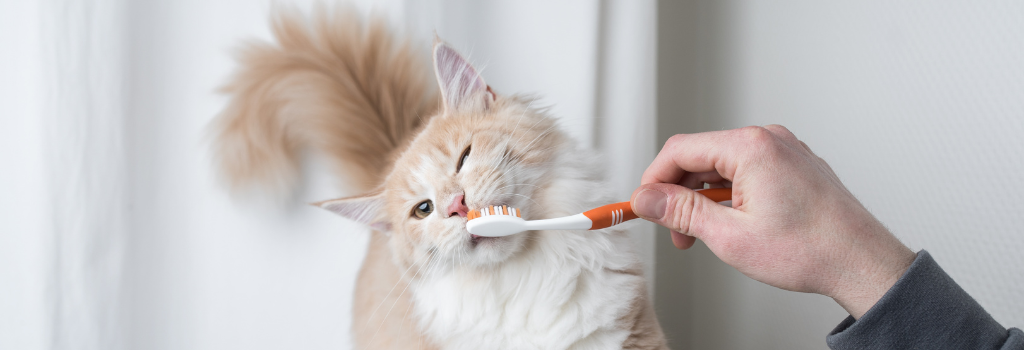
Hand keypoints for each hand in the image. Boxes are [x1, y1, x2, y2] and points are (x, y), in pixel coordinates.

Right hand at [631, 125, 915, 318]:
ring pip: (722, 166)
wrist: (862, 262)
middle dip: (679, 194)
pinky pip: (746, 171)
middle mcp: (768, 140)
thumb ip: (681, 212)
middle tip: (674, 231)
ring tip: (705, 235)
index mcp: (751, 148)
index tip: (641, 205)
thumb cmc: (810, 250)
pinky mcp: (793, 165)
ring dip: (703, 198)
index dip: (653, 180)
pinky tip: (732, 224)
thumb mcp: (729, 236)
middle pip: (700, 156)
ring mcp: (784, 151)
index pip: (680, 150)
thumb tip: (647, 199)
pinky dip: (729, 195)